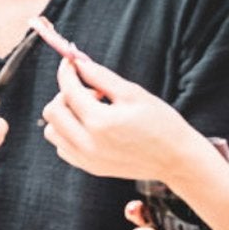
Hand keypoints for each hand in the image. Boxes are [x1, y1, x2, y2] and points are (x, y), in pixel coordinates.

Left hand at [41, 51, 194, 183]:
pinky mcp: (88, 167)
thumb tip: (78, 62)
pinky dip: (68, 133)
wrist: (177, 159)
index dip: (67, 72)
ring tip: (92, 112)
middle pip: (52, 111)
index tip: (70, 62)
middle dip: (66, 95)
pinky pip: (62, 146)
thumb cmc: (162, 124)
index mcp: (101, 122)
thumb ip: (102, 77)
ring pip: (52, 130)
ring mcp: (86, 158)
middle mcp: (88, 143)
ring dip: (65, 115)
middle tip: (93, 93)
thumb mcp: (134, 94)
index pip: (68, 90)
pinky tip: (90, 128)